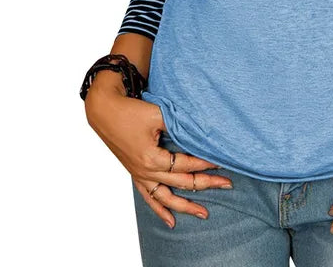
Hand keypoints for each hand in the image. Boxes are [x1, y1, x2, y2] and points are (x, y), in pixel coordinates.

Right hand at [84, 72, 232, 227]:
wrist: (105, 111)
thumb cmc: (131, 111)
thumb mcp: (158, 115)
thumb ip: (179, 126)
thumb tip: (201, 133)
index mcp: (152, 159)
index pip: (186, 165)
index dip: (205, 164)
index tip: (222, 162)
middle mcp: (146, 172)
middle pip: (182, 183)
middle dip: (206, 184)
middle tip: (228, 185)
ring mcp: (140, 175)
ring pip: (166, 198)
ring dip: (186, 206)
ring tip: (204, 214)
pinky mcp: (135, 173)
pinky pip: (149, 197)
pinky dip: (160, 210)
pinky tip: (171, 221)